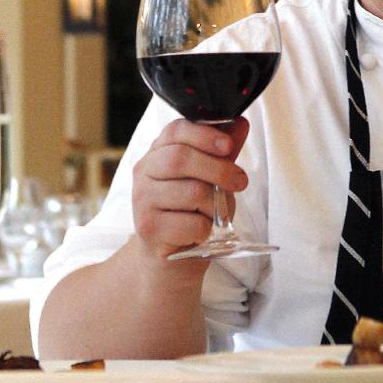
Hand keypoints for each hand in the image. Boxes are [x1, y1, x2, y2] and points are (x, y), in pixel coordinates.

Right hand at [131, 117, 249, 262]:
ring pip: (192, 192)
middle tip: (240, 181)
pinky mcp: (148, 230)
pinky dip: (206, 228)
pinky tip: (200, 231)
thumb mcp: (207, 177)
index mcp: (157, 153)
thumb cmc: (189, 212)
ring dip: (215, 205)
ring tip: (215, 214)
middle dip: (218, 168)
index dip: (204, 134)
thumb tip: (240, 123)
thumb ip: (221, 151)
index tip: (228, 146)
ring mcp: (142, 202)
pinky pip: (192, 223)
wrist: (168, 259)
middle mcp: (143, 173)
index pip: (176, 130)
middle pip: (181, 158)